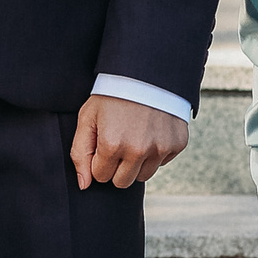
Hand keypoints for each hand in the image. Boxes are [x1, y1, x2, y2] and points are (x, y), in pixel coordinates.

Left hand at [69, 93, 189, 190]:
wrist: (146, 72)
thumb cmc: (112, 95)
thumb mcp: (88, 118)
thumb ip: (80, 153)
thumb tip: (84, 185)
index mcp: (112, 145)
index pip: (101, 176)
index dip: (99, 160)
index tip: (103, 142)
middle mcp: (138, 150)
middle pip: (122, 182)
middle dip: (116, 167)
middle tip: (118, 142)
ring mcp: (160, 148)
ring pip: (143, 176)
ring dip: (136, 162)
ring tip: (134, 137)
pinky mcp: (177, 144)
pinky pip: (162, 162)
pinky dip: (155, 152)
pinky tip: (150, 131)